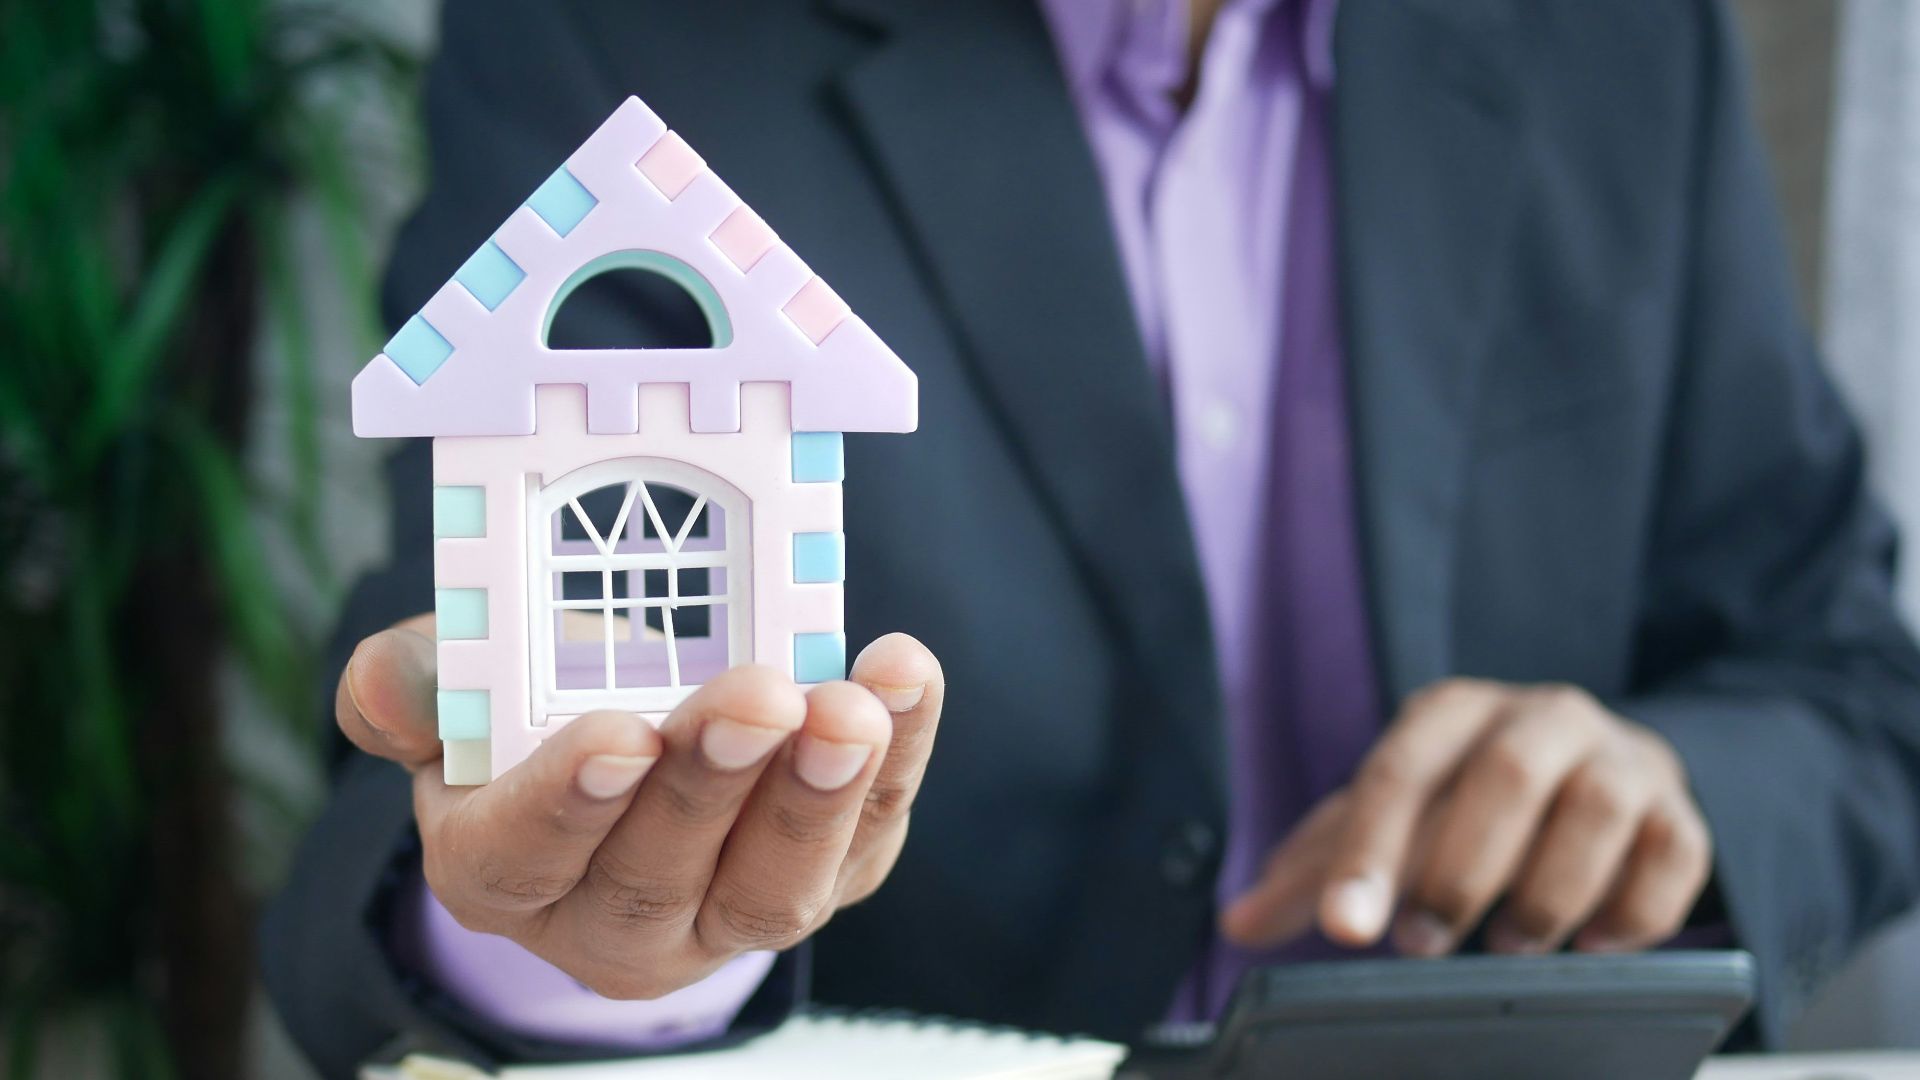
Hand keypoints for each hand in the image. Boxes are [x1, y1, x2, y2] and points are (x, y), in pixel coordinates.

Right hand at [336, 614, 943, 997]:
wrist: (632, 740)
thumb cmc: (534, 710)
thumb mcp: (457, 689)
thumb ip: (415, 683)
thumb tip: (386, 682)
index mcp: (502, 869)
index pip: (525, 855)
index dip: (571, 801)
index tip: (620, 734)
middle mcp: (613, 919)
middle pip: (658, 875)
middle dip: (712, 786)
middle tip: (758, 697)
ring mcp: (727, 913)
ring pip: (772, 886)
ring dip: (818, 795)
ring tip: (849, 708)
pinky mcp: (826, 877)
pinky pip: (867, 836)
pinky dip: (899, 759)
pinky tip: (904, 679)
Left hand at [1220, 678, 1710, 956]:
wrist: (1598, 769)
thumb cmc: (1472, 800)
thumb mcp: (1393, 820)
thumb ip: (1317, 870)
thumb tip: (1238, 921)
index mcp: (1452, 712)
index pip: (1399, 773)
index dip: (1368, 854)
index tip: (1345, 930)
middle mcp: (1540, 716)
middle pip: (1504, 776)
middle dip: (1460, 871)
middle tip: (1423, 947)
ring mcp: (1619, 758)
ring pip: (1595, 809)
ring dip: (1549, 891)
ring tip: (1512, 946)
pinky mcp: (1679, 809)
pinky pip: (1673, 853)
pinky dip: (1634, 910)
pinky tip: (1594, 944)